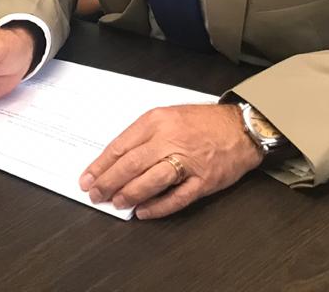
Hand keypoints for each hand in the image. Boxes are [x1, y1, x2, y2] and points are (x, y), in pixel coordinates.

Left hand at [78, 104, 262, 219]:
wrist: (241, 128)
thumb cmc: (202, 122)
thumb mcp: (167, 116)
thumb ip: (143, 135)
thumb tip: (116, 159)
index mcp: (157, 121)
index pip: (120, 146)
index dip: (101, 165)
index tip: (87, 178)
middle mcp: (170, 139)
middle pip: (131, 164)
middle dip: (109, 182)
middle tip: (96, 194)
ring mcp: (188, 161)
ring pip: (151, 181)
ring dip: (130, 194)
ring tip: (116, 203)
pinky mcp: (204, 181)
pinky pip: (177, 197)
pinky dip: (158, 207)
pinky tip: (144, 212)